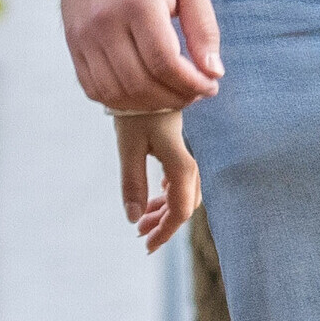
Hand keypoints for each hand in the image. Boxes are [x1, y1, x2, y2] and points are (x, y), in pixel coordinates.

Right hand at [65, 0, 223, 113]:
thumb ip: (204, 28)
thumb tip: (212, 73)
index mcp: (138, 2)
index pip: (165, 62)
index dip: (192, 84)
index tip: (209, 87)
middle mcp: (105, 21)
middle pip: (140, 83)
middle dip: (174, 98)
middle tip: (194, 93)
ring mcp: (83, 34)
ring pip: (115, 91)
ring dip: (147, 104)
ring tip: (169, 94)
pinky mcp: (72, 41)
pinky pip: (92, 86)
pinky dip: (118, 99)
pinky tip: (141, 91)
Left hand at [114, 109, 204, 254]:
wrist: (147, 75)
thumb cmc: (136, 109)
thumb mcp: (129, 146)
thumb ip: (132, 182)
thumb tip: (133, 218)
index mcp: (181, 165)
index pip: (180, 211)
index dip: (165, 232)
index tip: (146, 245)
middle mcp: (191, 162)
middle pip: (184, 205)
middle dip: (163, 224)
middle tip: (140, 235)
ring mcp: (188, 155)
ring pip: (183, 193)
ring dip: (164, 209)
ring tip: (143, 220)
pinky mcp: (182, 147)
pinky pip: (181, 179)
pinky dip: (168, 193)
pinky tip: (156, 195)